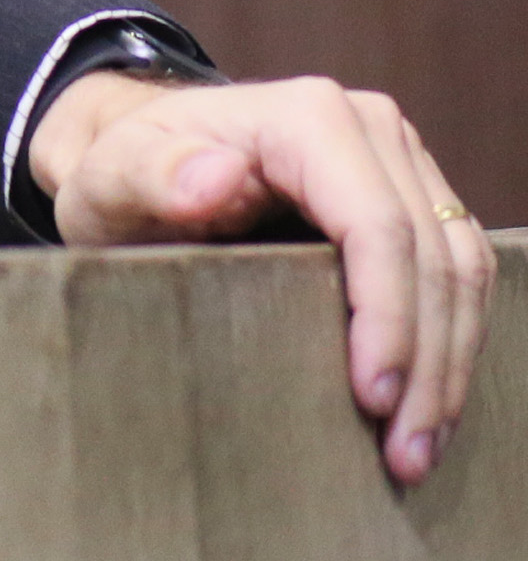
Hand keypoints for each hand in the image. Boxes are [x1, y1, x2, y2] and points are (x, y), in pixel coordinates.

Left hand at [34, 70, 493, 483]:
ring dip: (449, 364)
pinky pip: (456, 272)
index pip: (376, 226)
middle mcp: (370, 127)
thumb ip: (151, 176)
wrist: (138, 156)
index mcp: (309, 117)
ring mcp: (400, 159)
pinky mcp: (412, 196)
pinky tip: (428, 403)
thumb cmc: (121, 171)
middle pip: (431, 256)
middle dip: (427, 362)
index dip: (386, 316)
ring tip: (418, 446)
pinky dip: (450, 341)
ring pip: (460, 270)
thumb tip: (218, 177)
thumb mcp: (110, 178)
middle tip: (405, 453)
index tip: (371, 397)